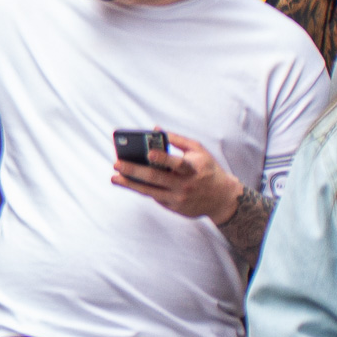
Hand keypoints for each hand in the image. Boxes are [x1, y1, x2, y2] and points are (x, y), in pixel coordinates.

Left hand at [111, 130, 242, 222]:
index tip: (149, 152)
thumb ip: (178, 139)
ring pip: (150, 191)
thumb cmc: (208, 169)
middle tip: (117, 164)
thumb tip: (155, 129)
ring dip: (130, 184)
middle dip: (135, 171)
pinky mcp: (174, 207)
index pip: (177, 163)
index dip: (164, 158)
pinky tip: (128, 183)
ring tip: (114, 178)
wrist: (222, 198)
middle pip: (157, 178)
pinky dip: (141, 189)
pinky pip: (154, 197)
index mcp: (193, 168)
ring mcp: (178, 198)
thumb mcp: (199, 151)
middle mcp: (185, 185)